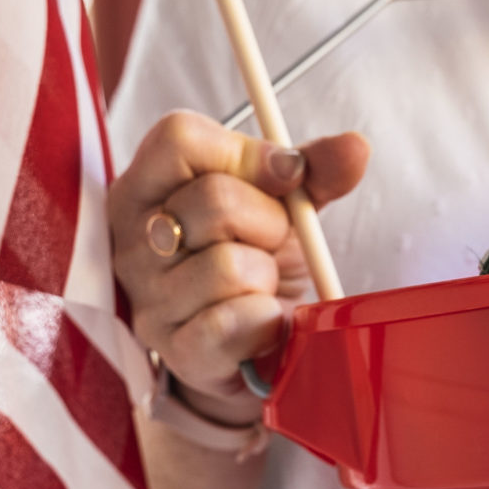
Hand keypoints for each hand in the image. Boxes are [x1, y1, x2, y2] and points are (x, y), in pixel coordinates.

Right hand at [109, 111, 368, 424]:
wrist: (252, 344)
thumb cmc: (255, 260)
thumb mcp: (281, 205)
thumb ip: (313, 170)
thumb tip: (355, 147)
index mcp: (146, 188)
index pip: (179, 139)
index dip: (247, 153)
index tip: (286, 176)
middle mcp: (133, 241)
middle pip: (213, 200)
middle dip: (269, 221)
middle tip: (271, 243)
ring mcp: (149, 299)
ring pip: (229, 266)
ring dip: (267, 276)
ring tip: (260, 286)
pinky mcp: (177, 350)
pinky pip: (233, 322)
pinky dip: (266, 320)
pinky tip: (264, 321)